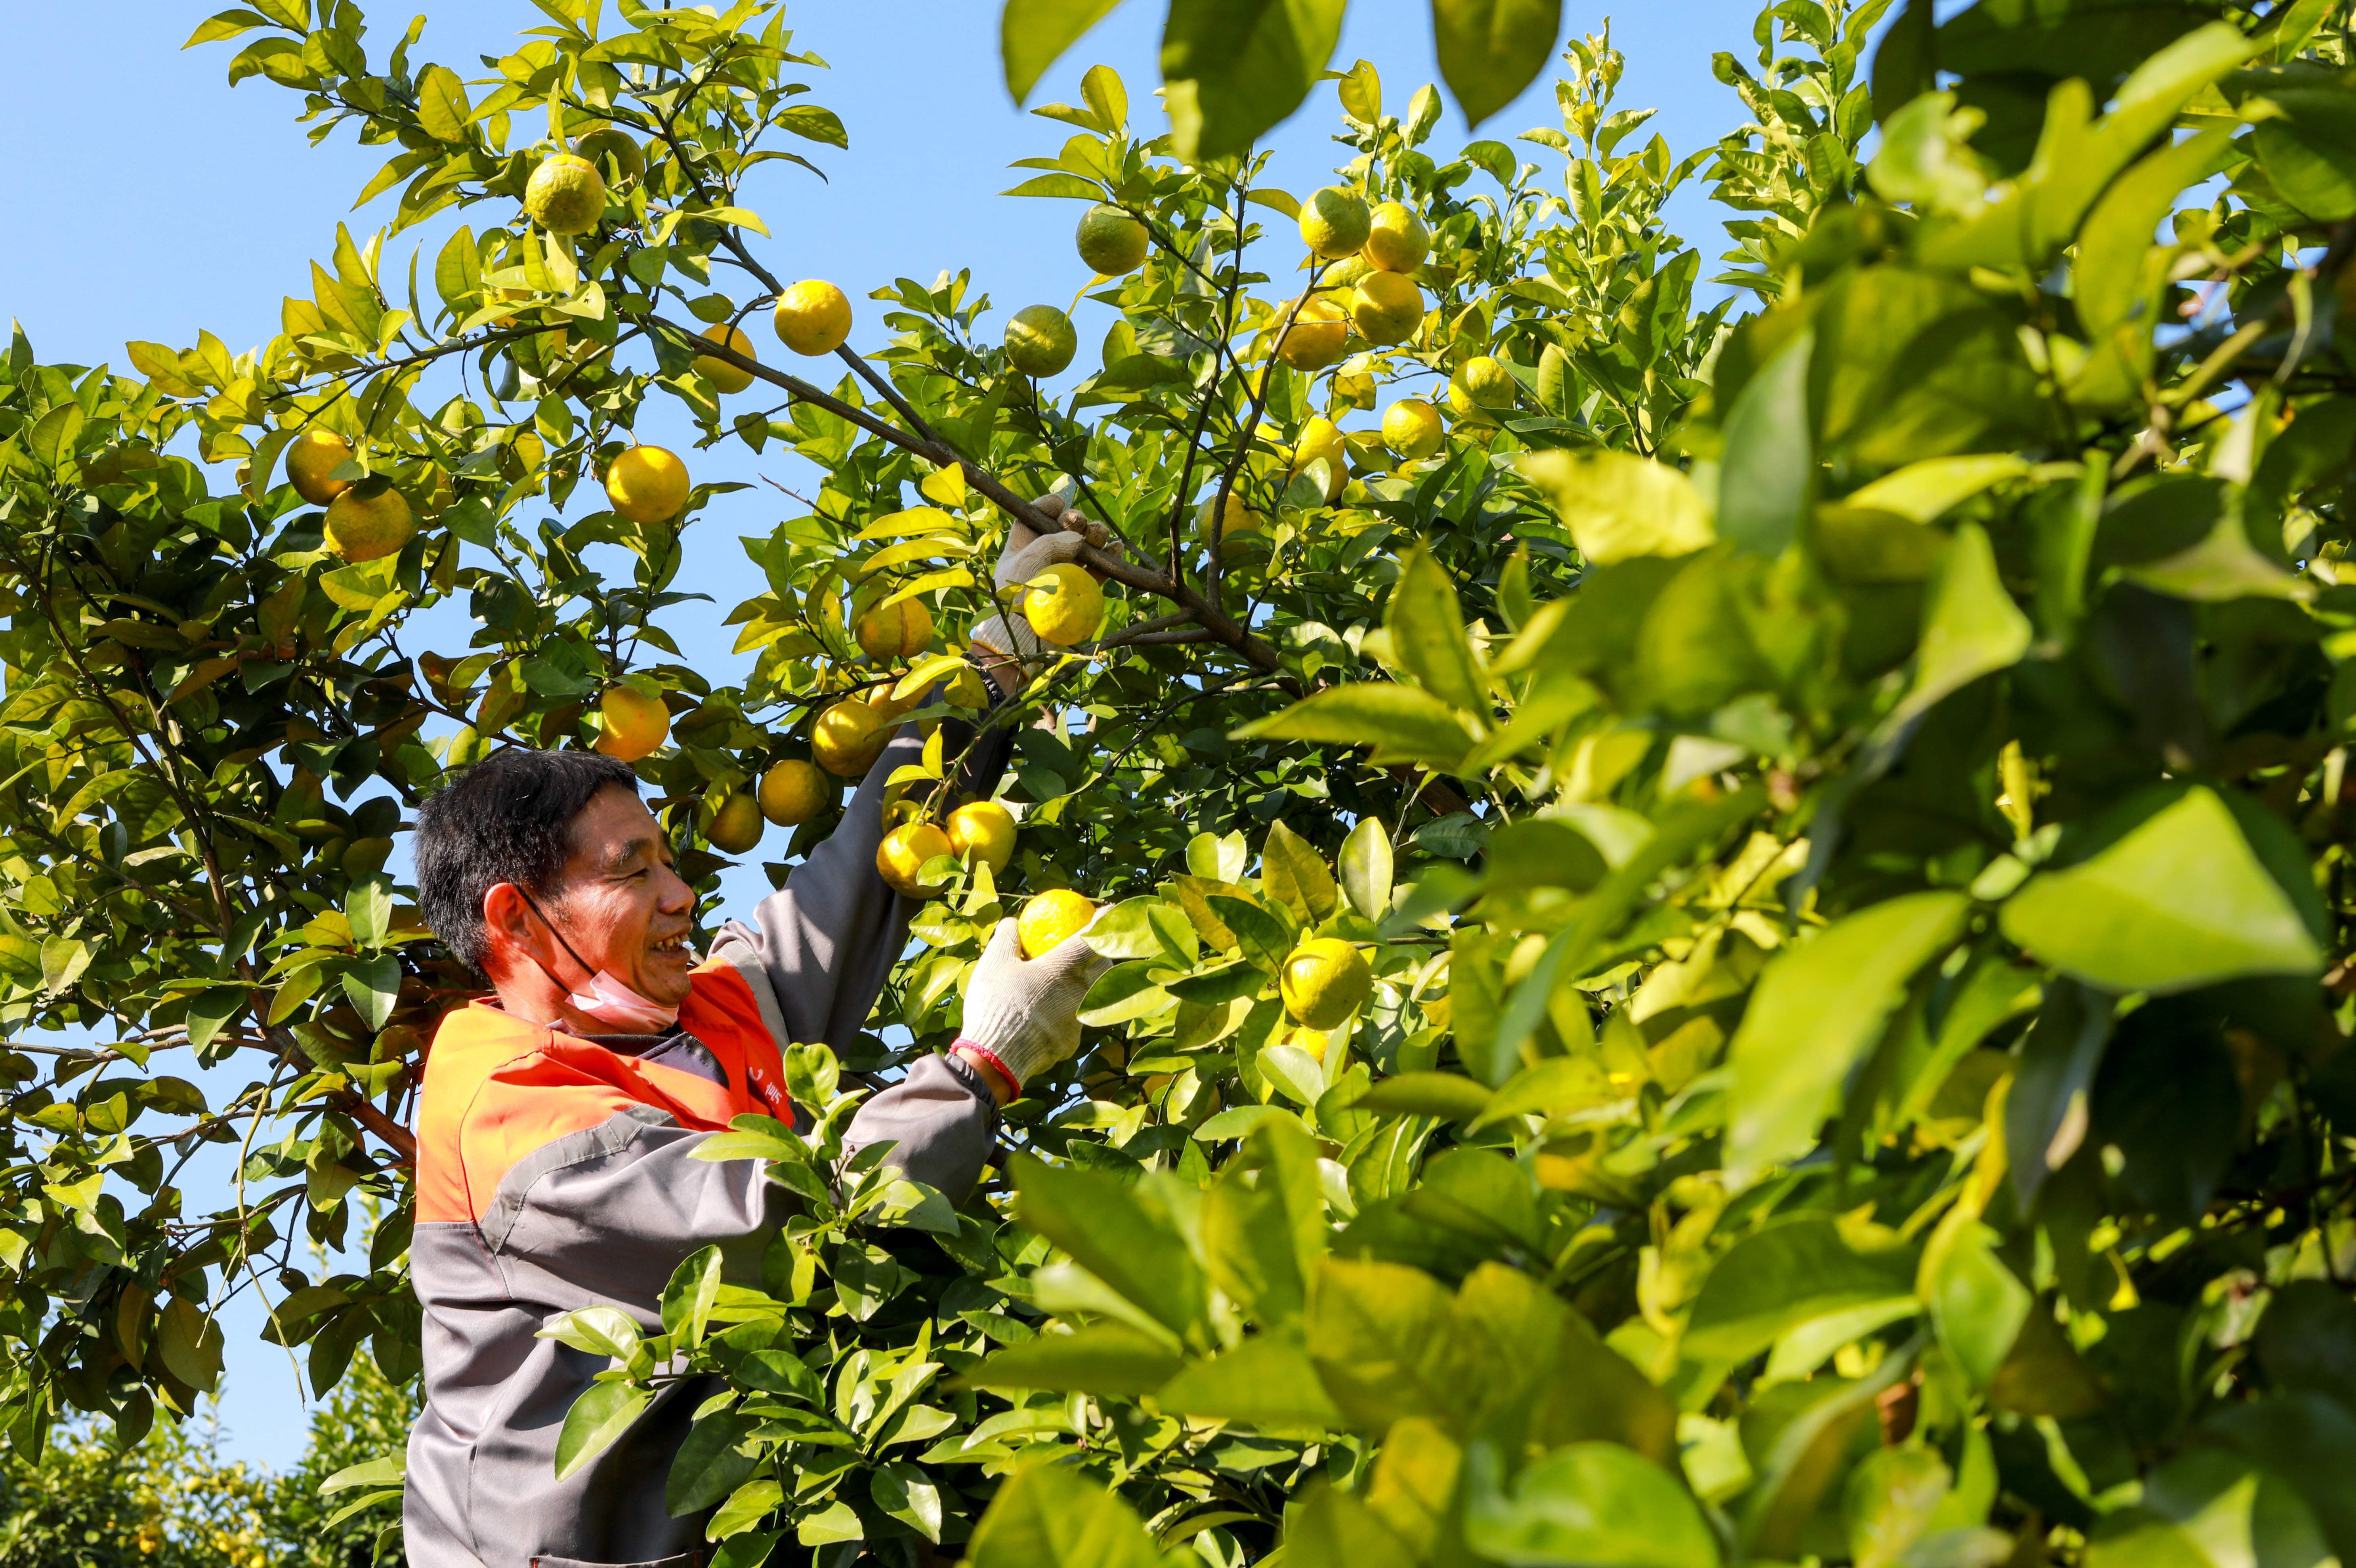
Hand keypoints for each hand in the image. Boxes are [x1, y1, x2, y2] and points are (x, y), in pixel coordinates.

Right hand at [952, 916, 1110, 1097]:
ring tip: (1067, 983)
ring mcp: (1078, 1020)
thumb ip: (1007, 938)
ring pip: (1091, 996)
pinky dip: (1065, 1014)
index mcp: (1062, 967)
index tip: (1108, 911)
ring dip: (1084, 986)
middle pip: (1103, 968)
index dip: (1102, 922)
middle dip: (1102, 955)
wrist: (996, 1058)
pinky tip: (1049, 1016)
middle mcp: (1079, 992)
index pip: (1092, 938)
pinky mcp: (1071, 1043)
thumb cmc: (995, 1003)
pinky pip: (1073, 1023)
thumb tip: (1014, 922)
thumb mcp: (993, 963)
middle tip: (1091, 949)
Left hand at [969, 488, 1120, 680]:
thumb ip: (1051, 543)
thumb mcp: (1026, 563)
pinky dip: (1110, 557)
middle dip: (1077, 520)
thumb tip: (1078, 537)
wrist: (1020, 641)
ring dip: (1096, 535)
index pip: (1035, 517)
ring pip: (1086, 546)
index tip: (1060, 504)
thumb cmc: (1013, 600)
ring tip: (1100, 536)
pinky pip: (1099, 569)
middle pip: (1065, 529)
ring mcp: (1064, 574)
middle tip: (1080, 523)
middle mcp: (1044, 557)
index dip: (1048, 506)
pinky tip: (1116, 549)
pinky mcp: (1081, 591)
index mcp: (1022, 546)